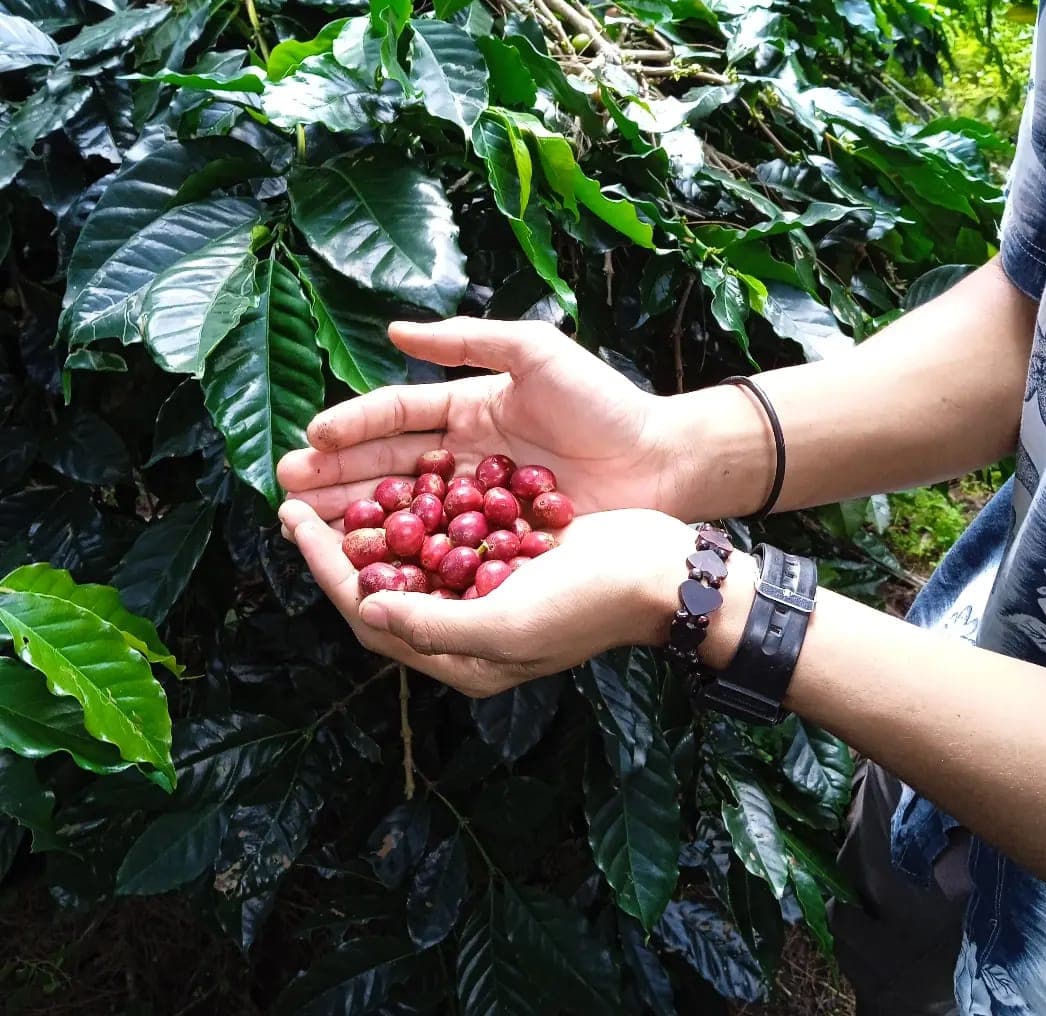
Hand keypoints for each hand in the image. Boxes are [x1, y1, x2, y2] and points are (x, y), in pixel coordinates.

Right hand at [277, 318, 689, 524]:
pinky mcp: (495, 538)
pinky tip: (369, 559)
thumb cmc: (603, 402)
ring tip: (307, 523)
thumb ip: (468, 340)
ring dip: (356, 514)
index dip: (351, 424)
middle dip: (336, 475)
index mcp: (467, 406)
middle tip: (287, 489)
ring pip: (405, 507)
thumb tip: (393, 332)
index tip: (310, 436)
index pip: (395, 414)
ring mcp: (476, 500)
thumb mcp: (536, 352)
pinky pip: (440, 544)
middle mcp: (463, 454)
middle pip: (387, 465)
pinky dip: (404, 551)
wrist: (660, 460)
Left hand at [277, 498, 714, 695]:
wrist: (659, 568)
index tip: (297, 523)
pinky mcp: (499, 557)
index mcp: (460, 657)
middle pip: (379, 588)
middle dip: (336, 545)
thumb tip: (367, 611)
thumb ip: (434, 626)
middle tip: (297, 499)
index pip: (371, 616)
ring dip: (368, 523)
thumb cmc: (590, 602)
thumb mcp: (509, 623)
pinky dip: (412, 509)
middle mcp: (463, 628)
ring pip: (404, 559)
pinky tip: (394, 479)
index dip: (328, 570)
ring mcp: (481, 591)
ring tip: (332, 486)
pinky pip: (440, 535)